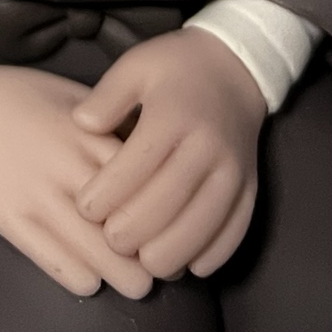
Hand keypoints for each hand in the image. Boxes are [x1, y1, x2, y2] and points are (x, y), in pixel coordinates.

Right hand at [0, 63, 153, 298]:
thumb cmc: (11, 94)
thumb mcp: (67, 95)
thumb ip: (107, 123)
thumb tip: (149, 152)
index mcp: (89, 135)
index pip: (152, 186)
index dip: (170, 214)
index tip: (174, 225)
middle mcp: (71, 169)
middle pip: (135, 232)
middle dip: (155, 259)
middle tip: (158, 264)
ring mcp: (40, 198)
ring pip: (105, 262)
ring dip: (125, 278)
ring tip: (128, 277)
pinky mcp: (12, 221)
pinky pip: (64, 270)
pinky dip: (85, 280)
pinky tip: (87, 273)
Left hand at [73, 28, 265, 278]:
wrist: (234, 68)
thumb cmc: (173, 67)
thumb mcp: (134, 65)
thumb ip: (106, 96)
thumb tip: (80, 124)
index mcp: (174, 114)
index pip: (138, 164)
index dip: (109, 193)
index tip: (84, 209)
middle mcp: (207, 146)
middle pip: (170, 202)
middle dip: (135, 230)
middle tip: (108, 242)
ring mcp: (233, 171)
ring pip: (204, 225)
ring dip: (172, 251)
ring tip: (142, 260)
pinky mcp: (251, 188)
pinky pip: (235, 231)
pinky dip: (212, 255)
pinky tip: (187, 266)